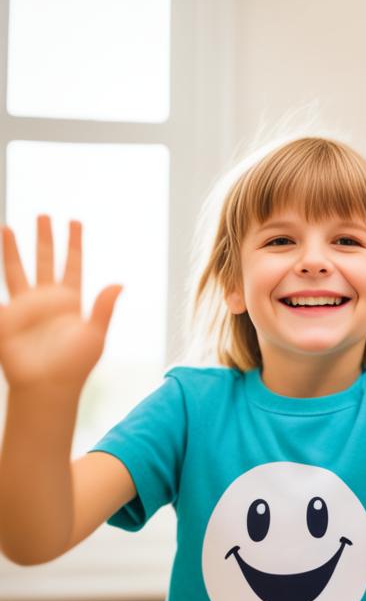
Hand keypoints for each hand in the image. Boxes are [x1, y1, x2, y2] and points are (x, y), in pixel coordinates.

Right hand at [0, 216, 121, 392]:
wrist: (48, 386)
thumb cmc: (74, 365)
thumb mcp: (95, 335)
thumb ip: (104, 308)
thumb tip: (118, 283)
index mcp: (71, 300)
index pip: (72, 265)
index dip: (73, 244)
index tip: (75, 222)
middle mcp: (47, 299)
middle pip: (44, 261)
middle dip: (44, 238)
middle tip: (44, 214)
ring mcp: (24, 307)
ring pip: (16, 271)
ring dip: (12, 250)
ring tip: (8, 227)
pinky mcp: (7, 318)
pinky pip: (3, 300)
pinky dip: (1, 280)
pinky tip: (1, 255)